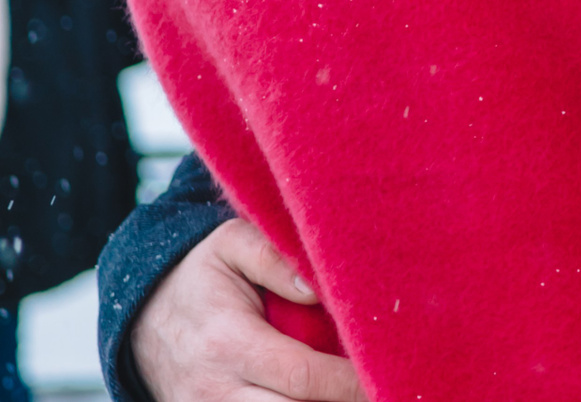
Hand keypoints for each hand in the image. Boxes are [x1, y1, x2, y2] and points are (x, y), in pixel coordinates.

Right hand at [129, 218, 367, 401]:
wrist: (142, 317)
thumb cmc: (200, 278)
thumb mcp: (230, 245)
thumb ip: (272, 258)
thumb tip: (315, 288)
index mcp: (229, 343)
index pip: (304, 376)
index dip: (350, 383)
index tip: (387, 375)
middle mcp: (216, 391)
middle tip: (386, 392)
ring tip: (362, 396)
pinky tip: (326, 401)